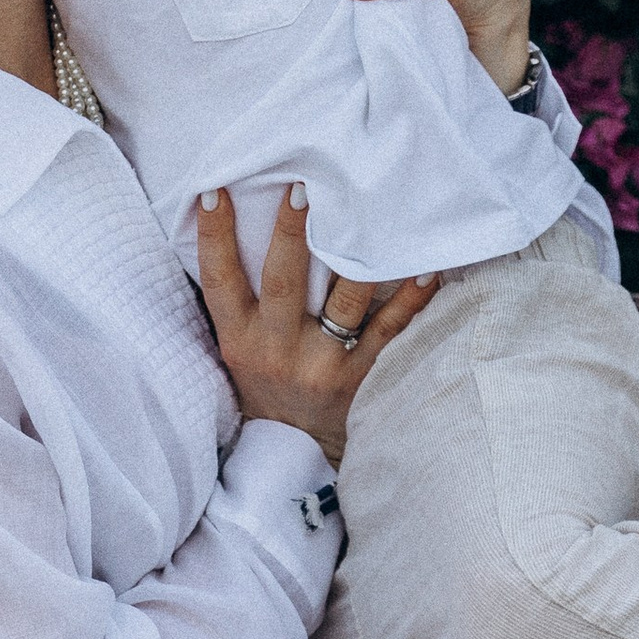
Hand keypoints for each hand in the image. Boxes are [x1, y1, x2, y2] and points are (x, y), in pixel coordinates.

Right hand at [195, 180, 439, 458]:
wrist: (296, 451)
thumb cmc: (265, 384)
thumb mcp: (238, 349)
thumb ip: (241, 301)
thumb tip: (243, 228)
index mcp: (238, 338)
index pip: (218, 280)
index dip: (213, 236)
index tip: (214, 191)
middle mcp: (275, 349)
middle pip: (281, 280)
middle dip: (290, 232)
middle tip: (302, 187)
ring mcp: (319, 365)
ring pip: (342, 302)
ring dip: (357, 257)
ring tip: (372, 214)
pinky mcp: (359, 378)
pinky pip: (387, 331)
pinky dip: (408, 300)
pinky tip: (425, 270)